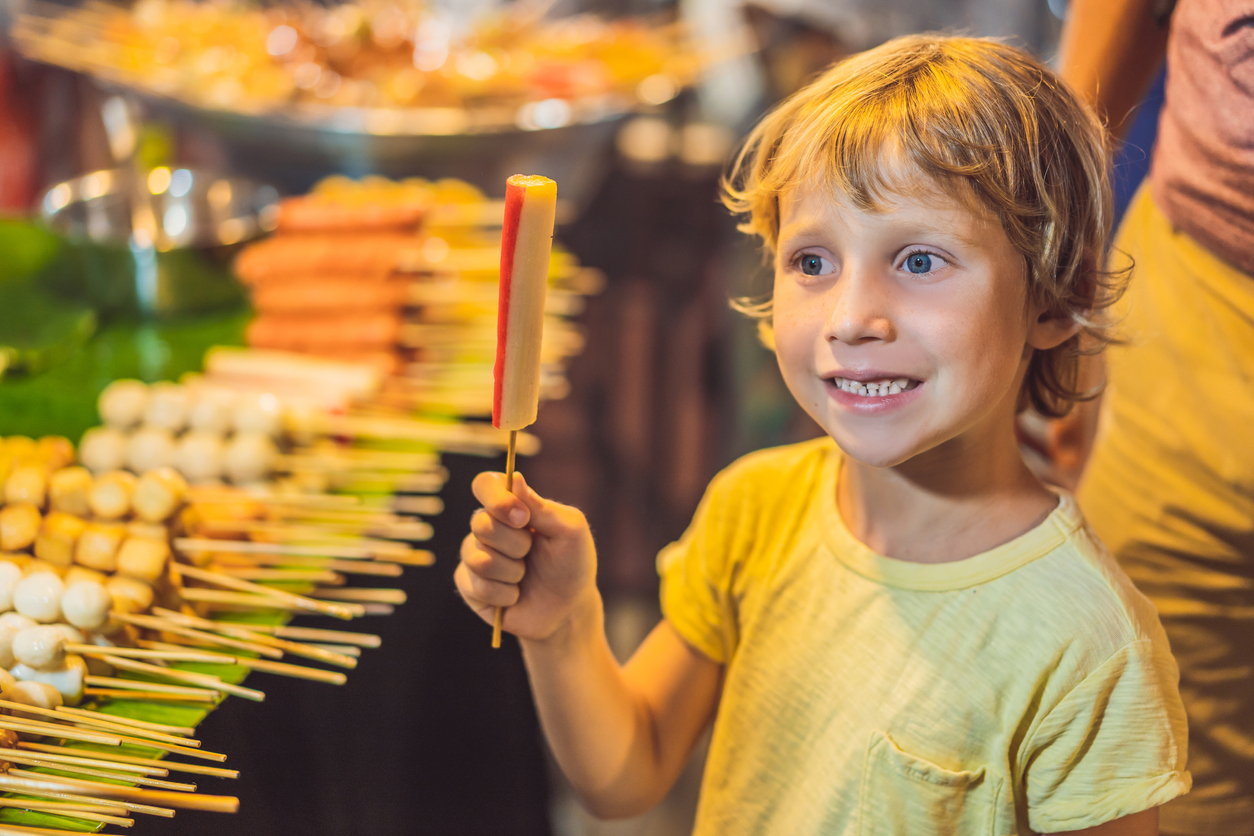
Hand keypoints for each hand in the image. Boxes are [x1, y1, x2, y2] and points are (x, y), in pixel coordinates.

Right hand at [456, 471, 597, 641]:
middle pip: (481, 524)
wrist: (568, 609)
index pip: (485, 484)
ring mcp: (475, 555)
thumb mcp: (570, 531)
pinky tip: (515, 595)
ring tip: (525, 576)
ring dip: (512, 572)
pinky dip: (505, 594)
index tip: (522, 518)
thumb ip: (542, 507)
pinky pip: (478, 587)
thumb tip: (515, 479)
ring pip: (480, 559)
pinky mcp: (469, 586)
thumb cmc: (571, 564)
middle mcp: (488, 526)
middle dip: (517, 545)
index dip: (497, 499)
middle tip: (532, 553)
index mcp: (511, 506)